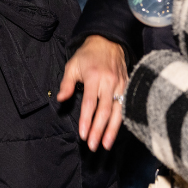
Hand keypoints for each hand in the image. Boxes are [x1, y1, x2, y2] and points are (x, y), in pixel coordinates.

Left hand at [56, 35, 128, 151]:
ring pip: (118, 111)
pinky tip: (117, 132)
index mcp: (94, 76)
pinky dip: (121, 121)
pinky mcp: (127, 86)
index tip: (83, 135)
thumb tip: (60, 99)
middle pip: (104, 110)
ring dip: (112, 130)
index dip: (86, 120)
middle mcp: (109, 82)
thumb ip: (66, 83)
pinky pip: (125, 106)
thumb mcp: (73, 64)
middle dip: (98, 130)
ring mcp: (120, 84)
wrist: (108, 41)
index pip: (90, 103)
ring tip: (106, 144)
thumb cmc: (88, 55)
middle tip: (93, 145)